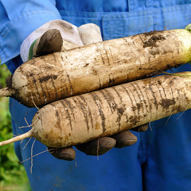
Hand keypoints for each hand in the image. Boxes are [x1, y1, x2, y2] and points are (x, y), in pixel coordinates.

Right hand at [21, 20, 147, 160]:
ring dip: (121, 137)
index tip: (70, 155)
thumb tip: (53, 35)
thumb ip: (46, 46)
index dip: (60, 150)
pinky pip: (125, 119)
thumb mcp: (49, 50)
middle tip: (113, 142)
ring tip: (134, 135)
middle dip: (100, 144)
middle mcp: (77, 120)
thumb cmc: (56, 55)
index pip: (54, 139)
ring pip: (108, 133)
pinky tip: (144, 123)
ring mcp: (97, 115)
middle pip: (86, 141)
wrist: (77, 49)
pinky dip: (135, 122)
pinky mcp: (115, 107)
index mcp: (54, 114)